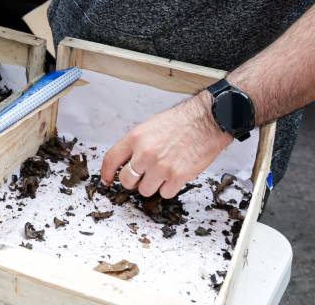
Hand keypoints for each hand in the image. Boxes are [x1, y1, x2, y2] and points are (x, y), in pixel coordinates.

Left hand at [100, 91, 230, 198]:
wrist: (207, 121)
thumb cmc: (182, 122)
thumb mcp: (150, 126)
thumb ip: (136, 144)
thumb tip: (127, 162)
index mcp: (135, 138)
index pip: (111, 159)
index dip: (107, 173)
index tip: (107, 179)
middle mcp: (145, 153)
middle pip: (126, 180)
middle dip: (133, 181)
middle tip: (143, 177)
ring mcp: (160, 166)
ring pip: (145, 190)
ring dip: (153, 185)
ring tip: (164, 173)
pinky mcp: (177, 177)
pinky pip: (165, 193)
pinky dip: (169, 188)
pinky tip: (176, 175)